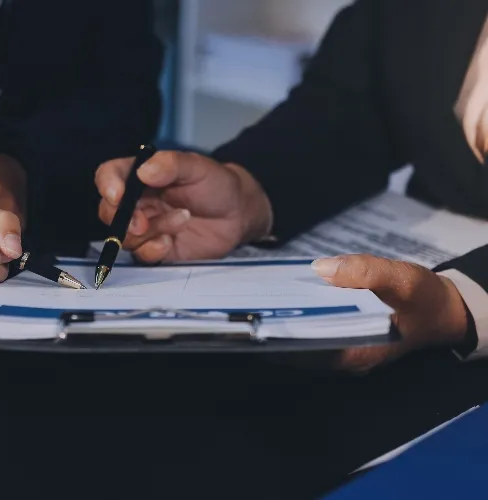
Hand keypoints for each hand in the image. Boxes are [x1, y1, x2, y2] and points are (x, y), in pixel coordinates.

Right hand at [95, 151, 272, 262]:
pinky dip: (153, 250)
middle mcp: (138, 202)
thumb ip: (170, 164)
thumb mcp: (197, 166)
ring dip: (151, 231)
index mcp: (140, 176)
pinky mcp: (157, 248)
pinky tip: (171, 241)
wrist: (238, 214)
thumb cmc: (216, 185)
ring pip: (125, 236)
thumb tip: (144, 170)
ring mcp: (146, 227)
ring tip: (182, 219)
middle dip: (123, 219)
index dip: (107, 185)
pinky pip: (141, 255)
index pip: (110, 176)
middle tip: (142, 221)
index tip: (117, 195)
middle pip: (109, 212)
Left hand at [271, 254, 468, 372]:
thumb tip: (323, 269)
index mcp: (358, 352)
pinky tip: (275, 298)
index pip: (306, 353)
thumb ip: (367, 272)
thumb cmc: (422, 299)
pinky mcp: (334, 338)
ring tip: (252, 300)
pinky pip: (306, 330)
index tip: (255, 320)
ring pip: (298, 341)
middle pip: (296, 349)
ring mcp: (337, 351)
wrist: (438, 310)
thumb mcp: (404, 280)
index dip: (278, 338)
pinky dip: (291, 316)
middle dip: (271, 329)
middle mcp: (342, 359)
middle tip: (246, 305)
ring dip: (277, 322)